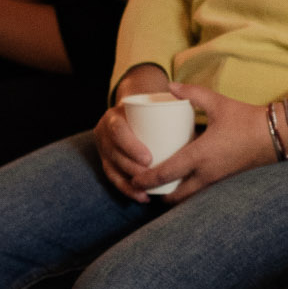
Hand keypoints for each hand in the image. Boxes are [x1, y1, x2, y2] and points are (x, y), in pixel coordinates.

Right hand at [95, 65, 171, 200]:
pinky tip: (141, 197)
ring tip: (147, 192)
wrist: (133, 111)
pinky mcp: (108, 162)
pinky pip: (114, 178)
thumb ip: (172, 95)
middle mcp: (104, 132)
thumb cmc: (152, 108)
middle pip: (114, 153)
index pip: (118, 131)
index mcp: (114, 116)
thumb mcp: (156, 99)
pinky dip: (126, 190)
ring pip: (112, 169)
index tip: (149, 158)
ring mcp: (104, 149)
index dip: (130, 146)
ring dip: (129, 183)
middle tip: (152, 176)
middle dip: (131, 168)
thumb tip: (184, 91)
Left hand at [148, 84, 278, 203]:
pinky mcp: (224, 181)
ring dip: (171, 194)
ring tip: (159, 186)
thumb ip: (192, 93)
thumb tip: (170, 86)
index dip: (145, 179)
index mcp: (200, 155)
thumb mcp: (218, 103)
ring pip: (187, 197)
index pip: (165, 173)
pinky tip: (182, 181)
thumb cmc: (246, 119)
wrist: (275, 135)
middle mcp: (206, 173)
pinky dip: (186, 191)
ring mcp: (216, 180)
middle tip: (143, 186)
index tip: (133, 178)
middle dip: (156, 193)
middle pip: (173, 195)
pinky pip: (199, 192)